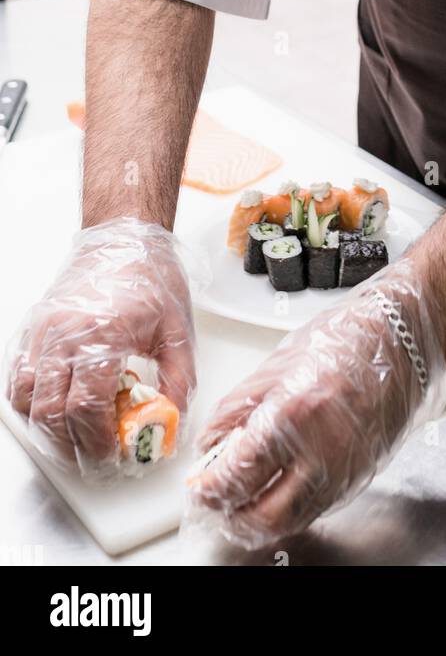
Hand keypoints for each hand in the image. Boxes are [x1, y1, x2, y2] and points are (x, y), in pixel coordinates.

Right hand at [5, 217, 196, 476]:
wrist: (124, 237)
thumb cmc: (151, 277)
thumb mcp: (178, 330)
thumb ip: (179, 380)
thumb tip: (170, 420)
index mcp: (105, 333)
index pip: (87, 406)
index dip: (97, 442)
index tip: (112, 456)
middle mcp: (66, 333)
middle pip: (52, 411)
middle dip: (71, 446)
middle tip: (93, 458)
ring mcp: (44, 330)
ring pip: (26, 399)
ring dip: (47, 429)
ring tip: (73, 440)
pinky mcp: (33, 328)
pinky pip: (17, 378)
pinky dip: (28, 404)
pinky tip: (52, 411)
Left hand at [185, 259, 445, 549]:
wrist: (400, 340)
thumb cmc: (346, 340)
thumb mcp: (275, 366)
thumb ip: (236, 409)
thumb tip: (209, 445)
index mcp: (293, 414)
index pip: (237, 476)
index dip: (209, 489)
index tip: (198, 486)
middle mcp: (322, 451)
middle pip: (262, 517)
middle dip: (229, 515)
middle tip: (215, 499)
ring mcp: (344, 470)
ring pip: (290, 522)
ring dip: (257, 520)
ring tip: (241, 499)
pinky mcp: (358, 477)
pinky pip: (313, 509)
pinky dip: (287, 509)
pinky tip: (275, 490)